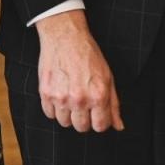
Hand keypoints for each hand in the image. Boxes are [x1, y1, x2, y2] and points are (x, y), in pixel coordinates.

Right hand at [34, 10, 123, 131]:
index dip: (99, 121)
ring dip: (68, 114)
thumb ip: (113, 105)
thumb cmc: (87, 55)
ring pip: (64, 122)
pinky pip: (49, 113)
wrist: (65, 37)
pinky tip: (59, 94)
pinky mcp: (45, 92)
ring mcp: (61, 97)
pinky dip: (54, 108)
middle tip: (82, 104)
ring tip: (69, 98)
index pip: (100, 126)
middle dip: (83, 118)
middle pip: (81, 127)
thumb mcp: (108, 78)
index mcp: (98, 96)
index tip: (96, 114)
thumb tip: (118, 125)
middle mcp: (79, 99)